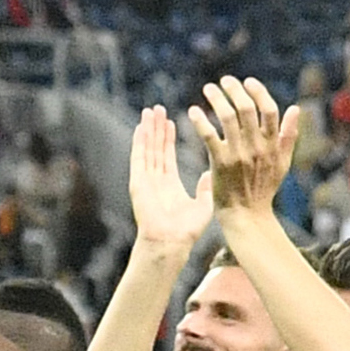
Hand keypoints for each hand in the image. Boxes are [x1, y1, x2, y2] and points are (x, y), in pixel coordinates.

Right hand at [129, 106, 215, 247]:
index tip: (171, 121)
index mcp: (169, 185)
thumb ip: (206, 188)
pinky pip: (139, 157)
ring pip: (147, 149)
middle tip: (158, 108)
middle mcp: (155, 180)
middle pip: (155, 148)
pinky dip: (140, 142)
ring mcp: (145, 180)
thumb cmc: (186, 231)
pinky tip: (142, 127)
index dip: (168, 138)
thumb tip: (211, 172)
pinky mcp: (138, 182)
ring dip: (148, 130)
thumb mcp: (202, 205)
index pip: (167, 155)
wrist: (171, 242)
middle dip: (157, 128)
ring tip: (150, 111)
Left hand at [187, 76, 300, 214]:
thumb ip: (289, 135)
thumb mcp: (282, 163)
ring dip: (216, 99)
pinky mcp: (220, 163)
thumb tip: (296, 108)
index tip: (248, 81)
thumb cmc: (264, 189)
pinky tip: (193, 111)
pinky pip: (209, 136)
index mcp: (272, 145)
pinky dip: (200, 121)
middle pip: (247, 108)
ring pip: (227, 117)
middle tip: (225, 80)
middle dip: (234, 89)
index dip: (258, 91)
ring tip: (208, 89)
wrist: (248, 217)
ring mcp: (238, 155)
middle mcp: (256, 147)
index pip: (269, 109)